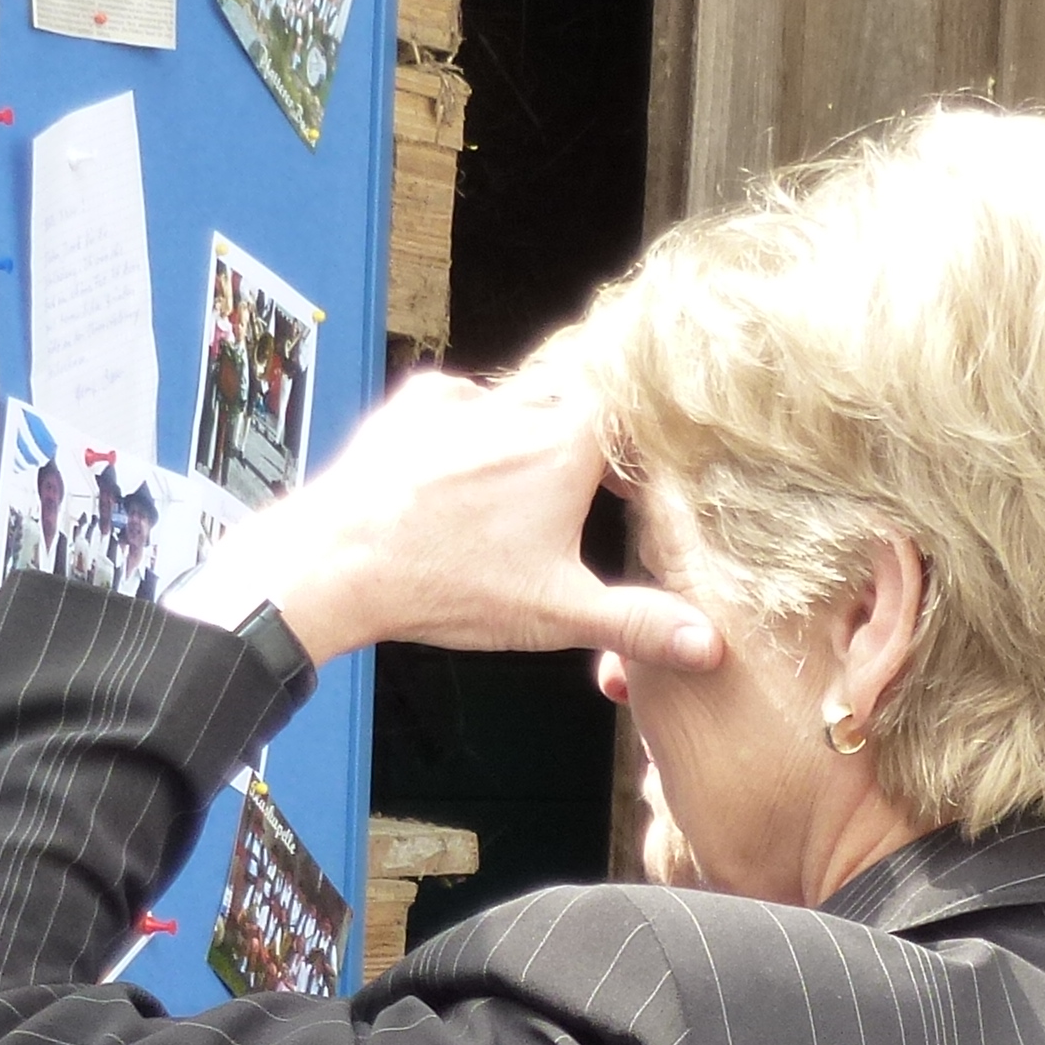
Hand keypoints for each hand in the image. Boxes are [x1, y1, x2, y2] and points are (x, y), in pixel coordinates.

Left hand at [185, 367, 722, 675]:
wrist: (335, 561)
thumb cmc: (445, 584)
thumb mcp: (555, 613)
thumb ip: (638, 622)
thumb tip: (708, 646)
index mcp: (567, 444)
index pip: (632, 417)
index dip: (638, 451)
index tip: (636, 485)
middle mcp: (519, 404)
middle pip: (574, 410)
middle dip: (576, 452)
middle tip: (562, 508)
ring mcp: (462, 398)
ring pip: (515, 408)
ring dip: (517, 445)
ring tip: (495, 510)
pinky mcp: (413, 401)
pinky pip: (458, 409)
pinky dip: (463, 439)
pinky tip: (450, 487)